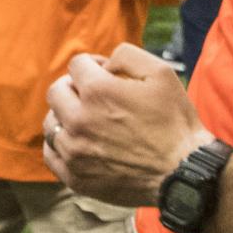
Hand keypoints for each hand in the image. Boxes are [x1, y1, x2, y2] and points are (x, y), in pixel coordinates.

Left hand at [43, 45, 202, 207]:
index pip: (76, 64)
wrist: (182, 171)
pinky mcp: (75, 176)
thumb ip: (127, 55)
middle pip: (56, 91)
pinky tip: (78, 142)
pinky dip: (60, 144)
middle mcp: (79, 120)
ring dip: (65, 115)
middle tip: (94, 95)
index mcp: (98, 91)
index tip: (106, 74)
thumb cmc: (174, 121)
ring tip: (87, 120)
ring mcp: (74, 151)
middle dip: (74, 86)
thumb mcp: (161, 73)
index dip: (93, 64)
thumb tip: (105, 63)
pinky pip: (51, 154)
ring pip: (51, 123)